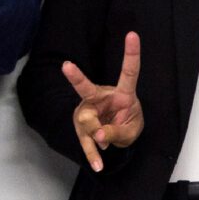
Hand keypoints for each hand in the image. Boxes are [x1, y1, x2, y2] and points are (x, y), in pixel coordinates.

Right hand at [61, 32, 143, 170]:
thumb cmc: (128, 124)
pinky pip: (85, 140)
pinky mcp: (82, 127)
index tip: (132, 34)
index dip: (131, 53)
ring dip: (97, 136)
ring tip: (106, 145)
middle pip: (88, 89)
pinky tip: (98, 166)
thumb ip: (116, 131)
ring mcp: (89, 111)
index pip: (128, 72)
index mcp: (122, 93)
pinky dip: (93, 154)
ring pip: (86, 121)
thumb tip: (98, 135)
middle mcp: (102, 97)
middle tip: (66, 66)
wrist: (118, 137)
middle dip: (76, 77)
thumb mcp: (130, 130)